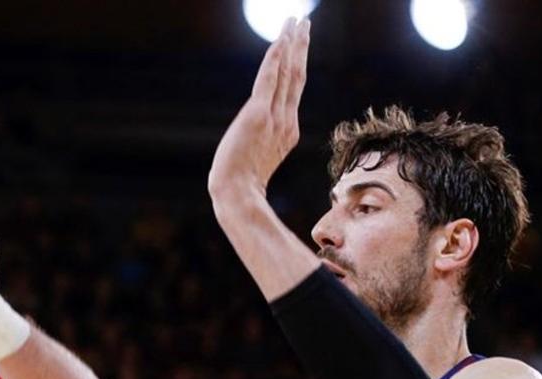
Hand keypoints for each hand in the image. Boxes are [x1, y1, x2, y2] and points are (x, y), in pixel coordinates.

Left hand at [208, 17, 309, 196]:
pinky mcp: (258, 115)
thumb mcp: (259, 162)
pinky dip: (275, 58)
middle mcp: (285, 121)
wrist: (236, 194)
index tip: (298, 43)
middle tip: (304, 22)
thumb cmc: (242, 185)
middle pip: (296, 75)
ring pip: (287, 72)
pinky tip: (280, 40)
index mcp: (287, 131)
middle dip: (300, 46)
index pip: (293, 90)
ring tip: (296, 21)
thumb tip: (262, 143)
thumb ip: (265, 146)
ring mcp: (274, 117)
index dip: (297, 64)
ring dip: (291, 44)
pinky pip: (269, 79)